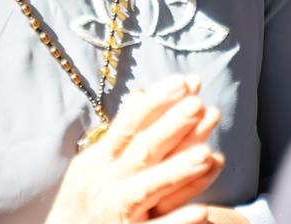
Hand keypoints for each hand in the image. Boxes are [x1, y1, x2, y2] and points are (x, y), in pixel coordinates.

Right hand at [45, 74, 224, 223]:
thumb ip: (120, 133)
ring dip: (177, 170)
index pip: (130, 124)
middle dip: (171, 127)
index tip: (185, 81)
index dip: (158, 102)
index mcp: (98, 161)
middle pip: (142, 150)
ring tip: (208, 154)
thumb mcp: (92, 163)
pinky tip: (202, 211)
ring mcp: (117, 213)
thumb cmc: (83, 202)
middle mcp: (106, 184)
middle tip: (198, 105)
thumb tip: (141, 93)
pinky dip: (177, 222)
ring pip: (148, 188)